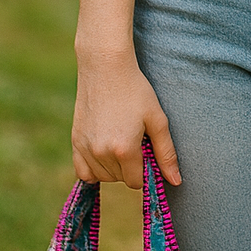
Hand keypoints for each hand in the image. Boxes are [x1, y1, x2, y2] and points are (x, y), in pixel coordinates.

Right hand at [72, 47, 180, 188]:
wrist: (106, 68)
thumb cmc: (136, 91)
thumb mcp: (157, 119)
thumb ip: (166, 153)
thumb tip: (176, 182)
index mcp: (125, 149)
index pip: (136, 182)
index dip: (145, 170)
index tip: (147, 150)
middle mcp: (102, 152)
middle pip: (120, 179)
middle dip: (131, 167)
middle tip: (134, 139)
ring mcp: (85, 148)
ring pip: (103, 177)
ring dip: (114, 168)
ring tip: (120, 140)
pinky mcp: (75, 141)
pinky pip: (82, 172)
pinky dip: (94, 169)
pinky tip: (104, 153)